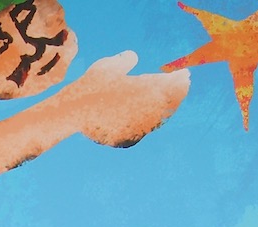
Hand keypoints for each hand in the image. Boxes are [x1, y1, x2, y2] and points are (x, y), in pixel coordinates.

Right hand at [69, 51, 189, 147]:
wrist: (73, 114)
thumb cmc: (92, 85)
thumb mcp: (109, 65)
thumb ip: (125, 60)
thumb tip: (133, 56)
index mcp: (151, 90)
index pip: (175, 84)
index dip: (181, 78)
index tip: (184, 74)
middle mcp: (150, 111)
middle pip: (171, 103)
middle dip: (176, 93)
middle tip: (181, 87)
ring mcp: (140, 128)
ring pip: (159, 118)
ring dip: (164, 109)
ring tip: (165, 102)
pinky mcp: (129, 140)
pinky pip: (143, 130)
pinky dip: (147, 122)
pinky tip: (146, 118)